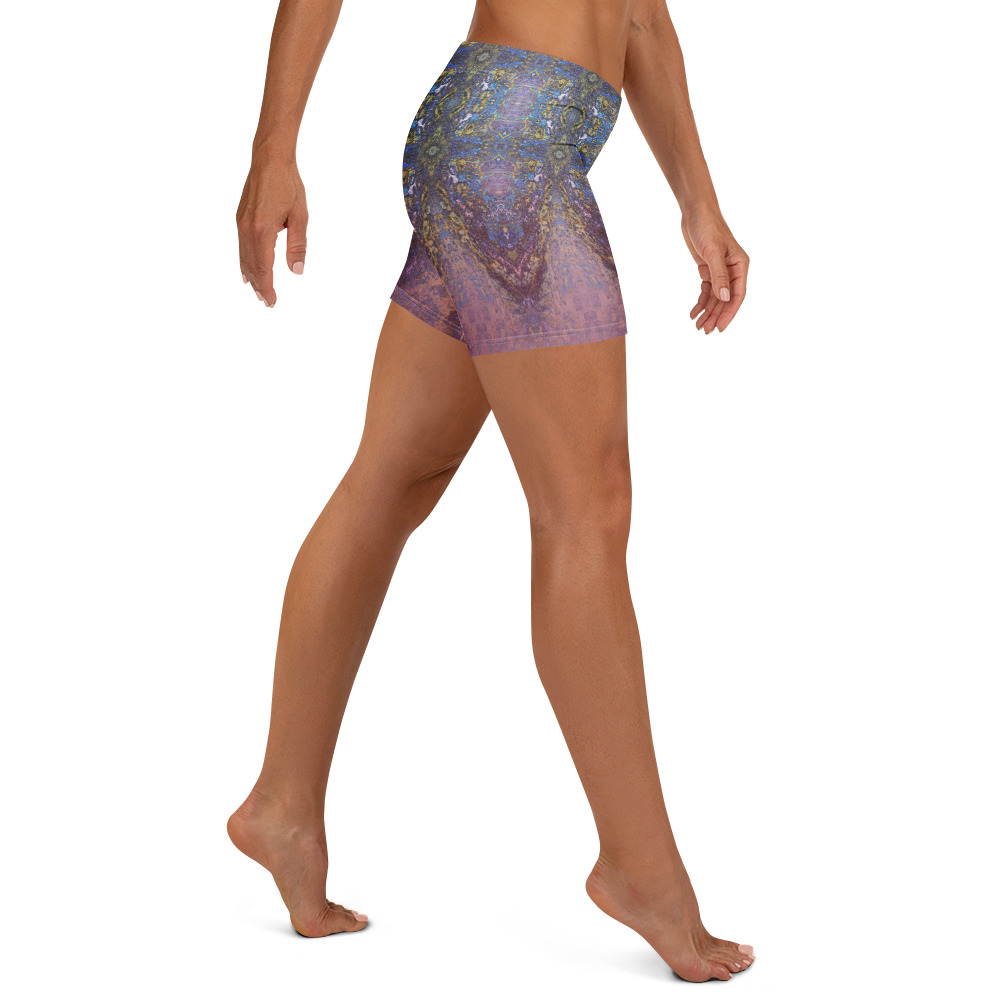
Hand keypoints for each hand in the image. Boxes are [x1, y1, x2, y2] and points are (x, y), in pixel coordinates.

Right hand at [236, 153, 307, 307]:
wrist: (269, 159)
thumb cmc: (287, 185)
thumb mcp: (300, 217)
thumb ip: (298, 246)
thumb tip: (297, 272)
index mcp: (262, 231)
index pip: (264, 268)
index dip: (268, 287)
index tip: (272, 302)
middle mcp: (247, 229)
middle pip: (251, 266)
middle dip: (259, 286)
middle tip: (267, 302)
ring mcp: (241, 223)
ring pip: (243, 257)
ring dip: (251, 276)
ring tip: (257, 290)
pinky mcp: (240, 218)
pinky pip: (241, 246)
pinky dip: (244, 261)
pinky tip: (246, 269)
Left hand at [680, 206, 748, 333]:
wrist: (695, 211)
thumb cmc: (707, 226)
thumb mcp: (712, 252)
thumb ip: (719, 276)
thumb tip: (725, 299)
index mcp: (740, 265)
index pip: (737, 295)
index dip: (729, 313)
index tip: (720, 327)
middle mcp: (733, 269)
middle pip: (726, 299)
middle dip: (716, 315)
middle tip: (705, 331)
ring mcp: (720, 270)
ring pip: (715, 297)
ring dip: (707, 311)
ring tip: (698, 326)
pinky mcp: (708, 269)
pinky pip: (707, 290)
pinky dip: (701, 301)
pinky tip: (694, 312)